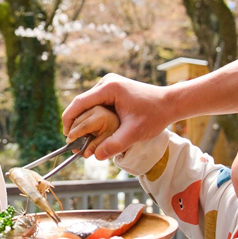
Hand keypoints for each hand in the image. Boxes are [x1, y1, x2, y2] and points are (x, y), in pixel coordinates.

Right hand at [61, 74, 175, 158]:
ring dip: (84, 119)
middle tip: (74, 141)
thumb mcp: (134, 133)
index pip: (79, 103)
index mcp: (109, 88)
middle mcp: (106, 82)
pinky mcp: (113, 88)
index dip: (69, 120)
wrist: (170, 103)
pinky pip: (96, 102)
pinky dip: (93, 115)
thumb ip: (115, 144)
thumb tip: (96, 156)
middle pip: (82, 102)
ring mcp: (110, 84)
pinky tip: (93, 129)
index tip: (66, 136)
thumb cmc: (155, 115)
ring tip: (82, 137)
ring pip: (88, 103)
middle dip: (76, 121)